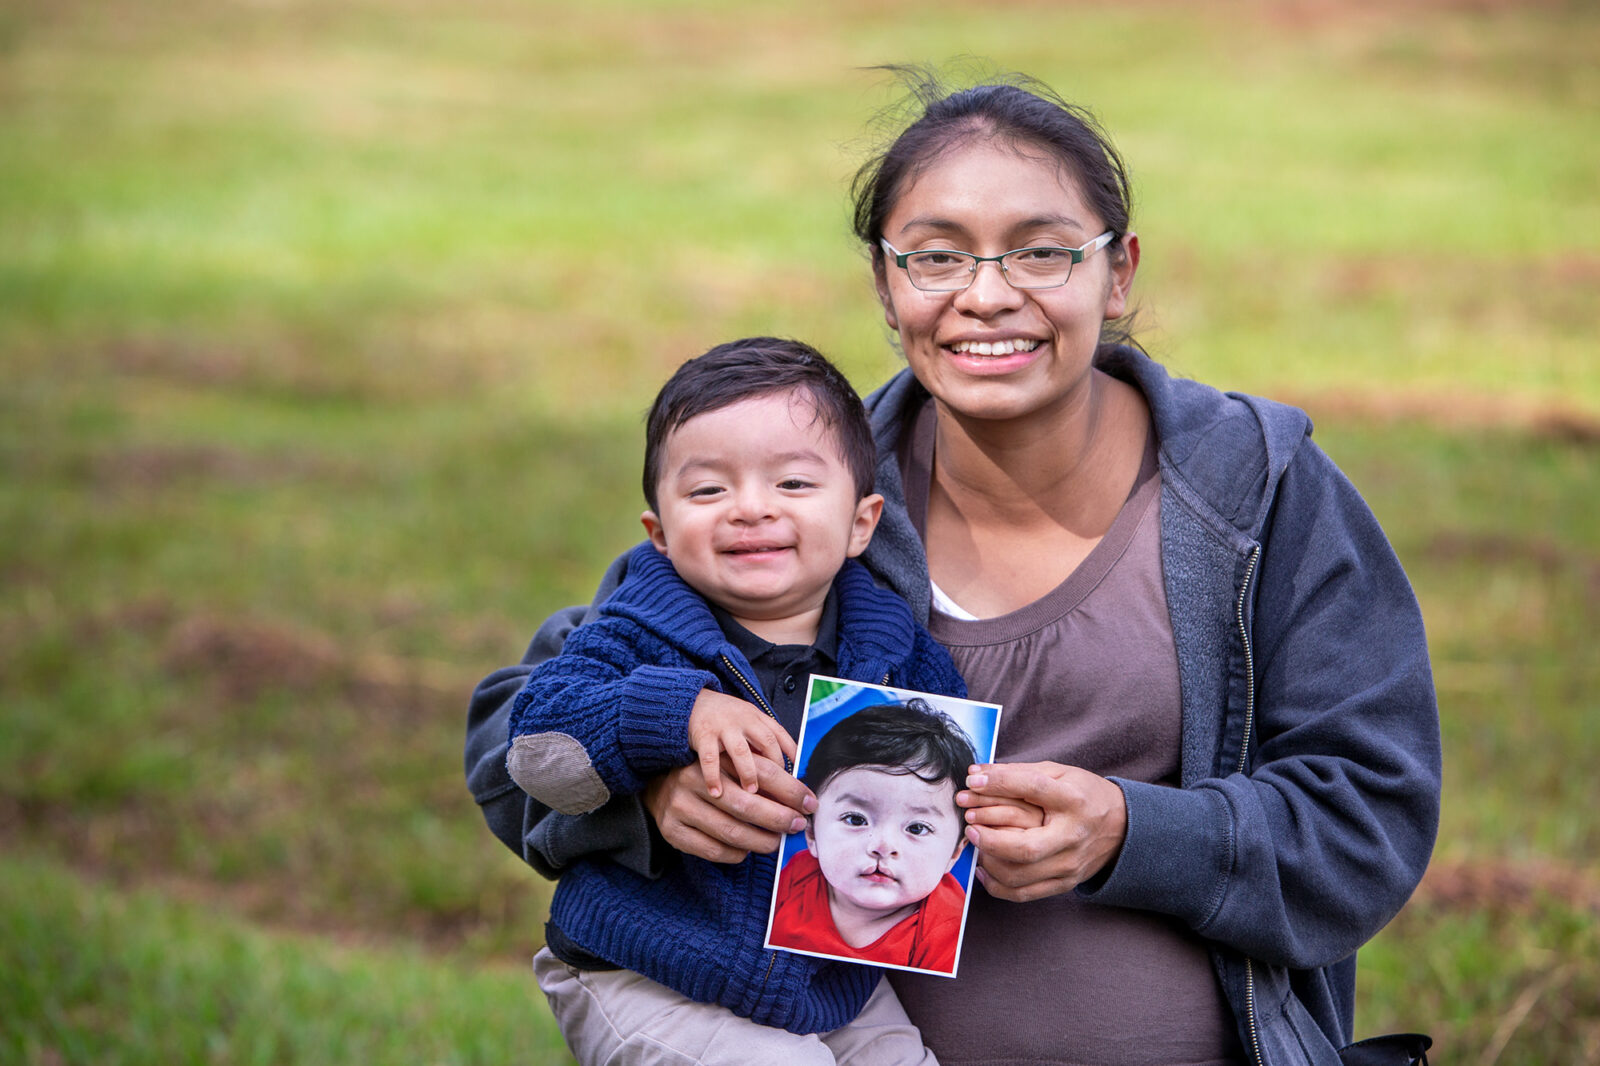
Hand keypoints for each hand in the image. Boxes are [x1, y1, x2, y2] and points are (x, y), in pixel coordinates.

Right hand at [644, 754, 814, 864]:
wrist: (656, 784)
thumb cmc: (707, 776)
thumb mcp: (730, 765)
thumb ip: (759, 776)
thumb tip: (800, 799)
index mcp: (714, 758)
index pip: (762, 773)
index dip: (791, 790)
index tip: (810, 803)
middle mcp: (694, 779)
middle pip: (748, 804)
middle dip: (780, 818)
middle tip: (797, 825)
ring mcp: (681, 806)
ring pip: (732, 832)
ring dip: (761, 841)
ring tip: (775, 842)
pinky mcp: (673, 830)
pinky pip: (713, 850)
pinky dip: (736, 854)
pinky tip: (746, 850)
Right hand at [687, 688, 797, 798]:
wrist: (692, 701)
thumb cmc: (724, 718)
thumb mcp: (747, 721)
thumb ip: (762, 741)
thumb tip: (783, 771)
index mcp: (756, 717)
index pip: (779, 734)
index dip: (790, 754)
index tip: (796, 775)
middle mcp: (743, 720)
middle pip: (766, 741)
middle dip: (774, 766)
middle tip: (777, 790)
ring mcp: (723, 727)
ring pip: (741, 750)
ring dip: (748, 772)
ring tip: (751, 792)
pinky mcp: (703, 735)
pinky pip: (709, 758)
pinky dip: (713, 776)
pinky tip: (717, 793)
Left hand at [958, 761, 1126, 901]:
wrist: (1122, 827)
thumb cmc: (1083, 794)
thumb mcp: (1057, 773)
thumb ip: (1017, 773)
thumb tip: (975, 775)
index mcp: (1073, 800)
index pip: (1033, 789)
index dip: (998, 783)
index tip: (972, 782)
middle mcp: (1072, 836)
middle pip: (1024, 847)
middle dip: (989, 837)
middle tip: (970, 823)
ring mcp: (1069, 865)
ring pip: (1018, 874)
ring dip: (988, 859)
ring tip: (976, 841)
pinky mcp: (1063, 884)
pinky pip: (1022, 893)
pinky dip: (996, 884)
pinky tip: (984, 867)